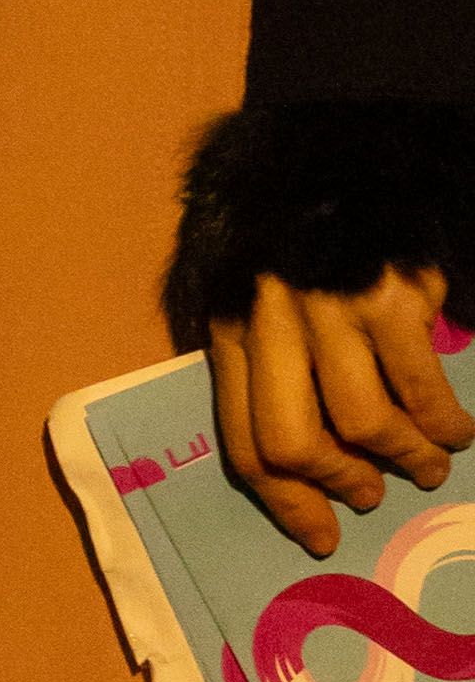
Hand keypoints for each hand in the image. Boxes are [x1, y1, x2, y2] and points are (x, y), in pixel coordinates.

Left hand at [206, 264, 472, 556]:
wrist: (346, 148)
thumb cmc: (300, 235)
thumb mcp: (254, 293)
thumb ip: (266, 365)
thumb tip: (302, 466)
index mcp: (230, 324)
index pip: (245, 440)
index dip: (285, 502)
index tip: (319, 533)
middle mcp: (270, 319)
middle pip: (294, 442)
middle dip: (338, 485)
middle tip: (370, 496)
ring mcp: (331, 306)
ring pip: (364, 424)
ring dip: (406, 459)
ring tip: (430, 463)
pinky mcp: (392, 295)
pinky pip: (421, 389)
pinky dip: (444, 422)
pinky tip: (456, 428)